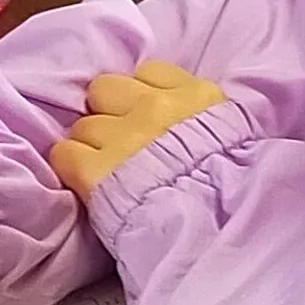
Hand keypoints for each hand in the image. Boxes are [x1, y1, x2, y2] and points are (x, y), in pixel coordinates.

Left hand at [50, 61, 226, 201]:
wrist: (221, 232)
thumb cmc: (236, 194)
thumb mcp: (239, 142)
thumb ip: (207, 119)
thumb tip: (191, 115)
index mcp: (196, 98)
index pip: (149, 72)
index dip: (141, 96)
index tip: (148, 118)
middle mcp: (156, 108)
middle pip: (106, 90)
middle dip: (109, 113)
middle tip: (121, 143)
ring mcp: (123, 137)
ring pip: (84, 125)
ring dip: (92, 144)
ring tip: (110, 171)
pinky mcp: (96, 171)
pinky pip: (65, 153)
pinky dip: (72, 166)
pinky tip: (87, 181)